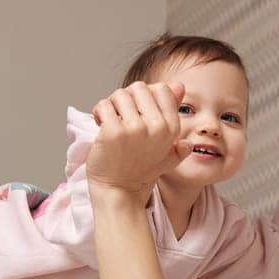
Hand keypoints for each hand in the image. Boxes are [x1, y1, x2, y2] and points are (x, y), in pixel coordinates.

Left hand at [86, 80, 191, 205]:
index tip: (137, 112)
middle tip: (121, 118)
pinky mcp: (113, 132)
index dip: (146, 96)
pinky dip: (99, 113)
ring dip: (111, 106)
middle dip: (126, 99)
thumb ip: (173, 115)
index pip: (162, 88)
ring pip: (120, 94)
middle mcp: (157, 127)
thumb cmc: (139, 169)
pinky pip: (104, 105)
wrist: (119, 192)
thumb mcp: (166, 145)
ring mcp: (135, 129)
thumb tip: (179, 86)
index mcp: (171, 128)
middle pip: (139, 87)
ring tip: (111, 124)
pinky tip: (100, 127)